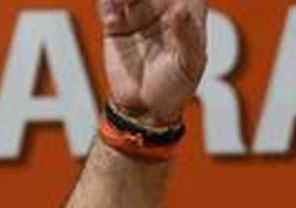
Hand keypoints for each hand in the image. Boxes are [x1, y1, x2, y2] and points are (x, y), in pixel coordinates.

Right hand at [100, 0, 208, 126]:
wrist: (143, 109)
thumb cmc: (175, 89)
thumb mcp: (188, 66)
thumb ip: (187, 37)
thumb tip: (180, 10)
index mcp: (188, 13)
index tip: (167, 4)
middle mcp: (163, 8)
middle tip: (131, 0)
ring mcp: (139, 13)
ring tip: (119, 9)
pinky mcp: (116, 22)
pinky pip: (107, 2)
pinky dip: (107, 4)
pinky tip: (112, 21)